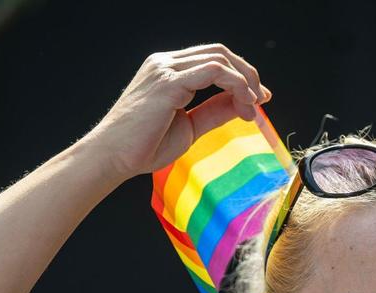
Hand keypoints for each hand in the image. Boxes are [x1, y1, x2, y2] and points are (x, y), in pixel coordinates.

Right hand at [82, 43, 271, 182]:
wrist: (114, 157)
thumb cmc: (144, 146)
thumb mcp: (190, 126)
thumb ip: (215, 111)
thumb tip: (244, 104)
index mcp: (168, 70)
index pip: (212, 59)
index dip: (240, 75)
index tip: (258, 99)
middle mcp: (165, 63)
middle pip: (219, 52)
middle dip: (247, 73)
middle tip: (262, 99)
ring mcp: (165, 69)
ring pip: (219, 58)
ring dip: (244, 81)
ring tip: (253, 107)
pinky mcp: (168, 82)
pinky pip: (213, 71)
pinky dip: (236, 85)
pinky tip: (245, 104)